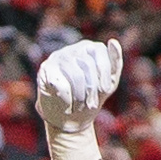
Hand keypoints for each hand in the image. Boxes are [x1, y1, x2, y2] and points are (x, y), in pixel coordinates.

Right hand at [34, 39, 121, 159]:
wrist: (70, 118)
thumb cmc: (92, 97)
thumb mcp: (109, 82)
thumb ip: (115, 62)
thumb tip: (113, 42)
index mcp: (90, 48)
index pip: (99, 50)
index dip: (104, 72)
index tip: (106, 90)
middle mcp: (73, 49)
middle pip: (87, 64)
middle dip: (92, 88)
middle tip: (92, 104)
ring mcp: (57, 57)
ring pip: (75, 74)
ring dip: (80, 95)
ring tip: (80, 106)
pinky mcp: (45, 69)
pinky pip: (60, 83)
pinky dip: (67, 98)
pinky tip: (68, 104)